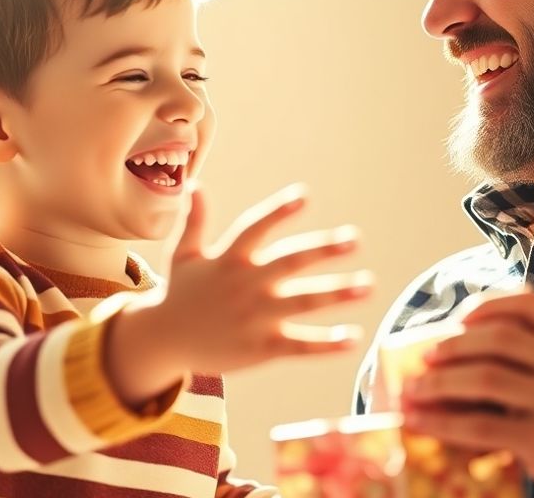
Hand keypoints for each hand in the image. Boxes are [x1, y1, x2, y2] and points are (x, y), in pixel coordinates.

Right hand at [108, 185, 371, 401]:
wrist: (164, 342)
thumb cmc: (179, 294)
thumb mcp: (183, 254)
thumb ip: (194, 221)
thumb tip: (194, 185)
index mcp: (229, 259)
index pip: (256, 228)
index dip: (278, 211)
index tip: (304, 196)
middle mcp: (245, 285)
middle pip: (289, 262)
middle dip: (323, 250)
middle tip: (355, 238)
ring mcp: (255, 317)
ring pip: (303, 302)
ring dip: (337, 293)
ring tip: (368, 285)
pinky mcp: (261, 348)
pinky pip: (300, 345)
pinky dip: (326, 342)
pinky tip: (353, 337)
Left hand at [401, 291, 533, 497]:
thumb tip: (464, 346)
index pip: (527, 304)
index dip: (485, 306)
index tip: (458, 319)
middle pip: (497, 338)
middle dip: (451, 346)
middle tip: (422, 359)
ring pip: (482, 378)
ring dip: (437, 384)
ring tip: (410, 392)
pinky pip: (480, 426)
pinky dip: (442, 422)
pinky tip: (420, 423)